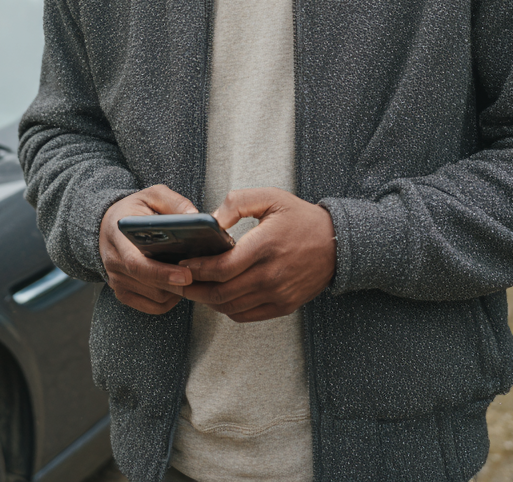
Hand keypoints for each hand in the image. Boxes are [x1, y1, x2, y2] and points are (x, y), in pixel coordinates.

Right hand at [99, 185, 196, 314]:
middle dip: (178, 283)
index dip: (163, 273)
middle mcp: (114, 262)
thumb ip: (173, 202)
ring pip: (155, 297)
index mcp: (118, 236)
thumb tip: (194, 216)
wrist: (107, 225)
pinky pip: (153, 306)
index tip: (187, 275)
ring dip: (177, 291)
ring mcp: (117, 281)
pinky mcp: (123, 293)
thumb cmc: (134, 209)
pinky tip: (179, 284)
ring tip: (194, 275)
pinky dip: (170, 300)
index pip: (137, 263)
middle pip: (150, 284)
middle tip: (203, 276)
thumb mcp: (152, 195)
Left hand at [180, 188, 335, 322]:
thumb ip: (237, 202)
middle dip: (193, 289)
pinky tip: (217, 296)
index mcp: (265, 246)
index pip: (222, 268)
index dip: (197, 269)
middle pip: (221, 293)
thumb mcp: (270, 197)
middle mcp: (271, 275)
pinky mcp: (283, 306)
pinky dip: (226, 309)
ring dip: (207, 301)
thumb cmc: (300, 218)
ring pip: (230, 307)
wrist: (336, 244)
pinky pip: (245, 315)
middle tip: (176, 281)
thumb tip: (212, 221)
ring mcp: (277, 294)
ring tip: (192, 289)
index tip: (182, 263)